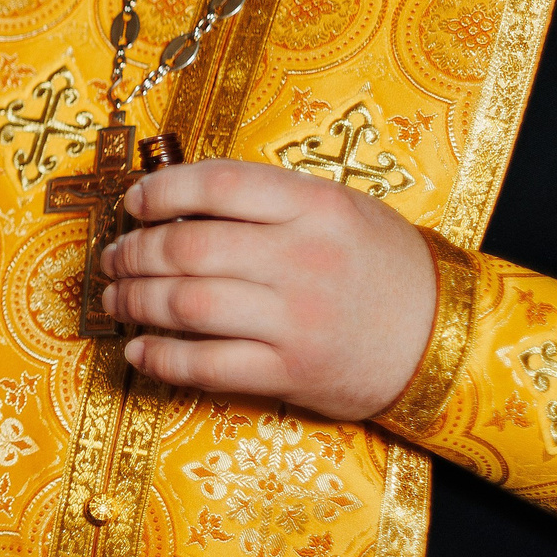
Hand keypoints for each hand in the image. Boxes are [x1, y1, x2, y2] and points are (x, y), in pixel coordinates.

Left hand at [101, 161, 438, 421]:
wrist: (444, 339)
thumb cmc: (383, 267)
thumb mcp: (339, 210)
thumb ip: (269, 201)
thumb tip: (180, 201)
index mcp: (314, 206)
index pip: (217, 184)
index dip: (160, 191)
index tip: (134, 203)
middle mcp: (302, 259)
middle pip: (188, 248)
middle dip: (133, 252)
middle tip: (112, 258)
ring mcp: (296, 319)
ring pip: (187, 304)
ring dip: (136, 301)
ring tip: (116, 299)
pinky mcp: (291, 372)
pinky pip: (207, 365)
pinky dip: (161, 358)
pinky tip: (138, 351)